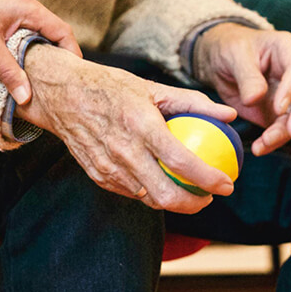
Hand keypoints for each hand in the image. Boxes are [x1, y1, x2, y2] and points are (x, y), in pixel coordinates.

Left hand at [0, 0, 81, 104]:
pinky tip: (19, 63)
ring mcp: (13, 6)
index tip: (73, 76)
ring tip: (40, 77)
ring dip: (39, 52)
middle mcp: (25, 3)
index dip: (71, 54)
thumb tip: (27, 97)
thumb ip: (9, 73)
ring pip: (36, 32)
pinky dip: (25, 46)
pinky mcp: (2, 11)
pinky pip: (23, 30)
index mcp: (28, 7)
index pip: (62, 31)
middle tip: (59, 81)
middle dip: (57, 56)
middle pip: (52, 32)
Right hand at [16, 45, 236, 213]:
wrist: (62, 95)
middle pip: (166, 195)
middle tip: (210, 196)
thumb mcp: (152, 87)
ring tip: (190, 192)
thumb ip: (193, 102)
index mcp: (141, 125)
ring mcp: (108, 168)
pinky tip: (162, 182)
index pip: (181, 162)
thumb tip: (229, 114)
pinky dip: (150, 192)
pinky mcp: (98, 176)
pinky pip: (131, 193)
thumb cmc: (110, 87)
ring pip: (149, 199)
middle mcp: (124, 151)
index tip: (227, 184)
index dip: (209, 179)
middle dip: (195, 204)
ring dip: (174, 201)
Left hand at [193, 23, 290, 155]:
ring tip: (264, 143)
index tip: (278, 108)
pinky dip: (275, 141)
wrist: (221, 62)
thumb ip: (247, 76)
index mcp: (287, 49)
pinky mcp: (283, 113)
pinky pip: (286, 129)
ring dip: (286, 132)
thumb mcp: (234, 56)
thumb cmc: (231, 49)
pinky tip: (260, 148)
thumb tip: (255, 99)